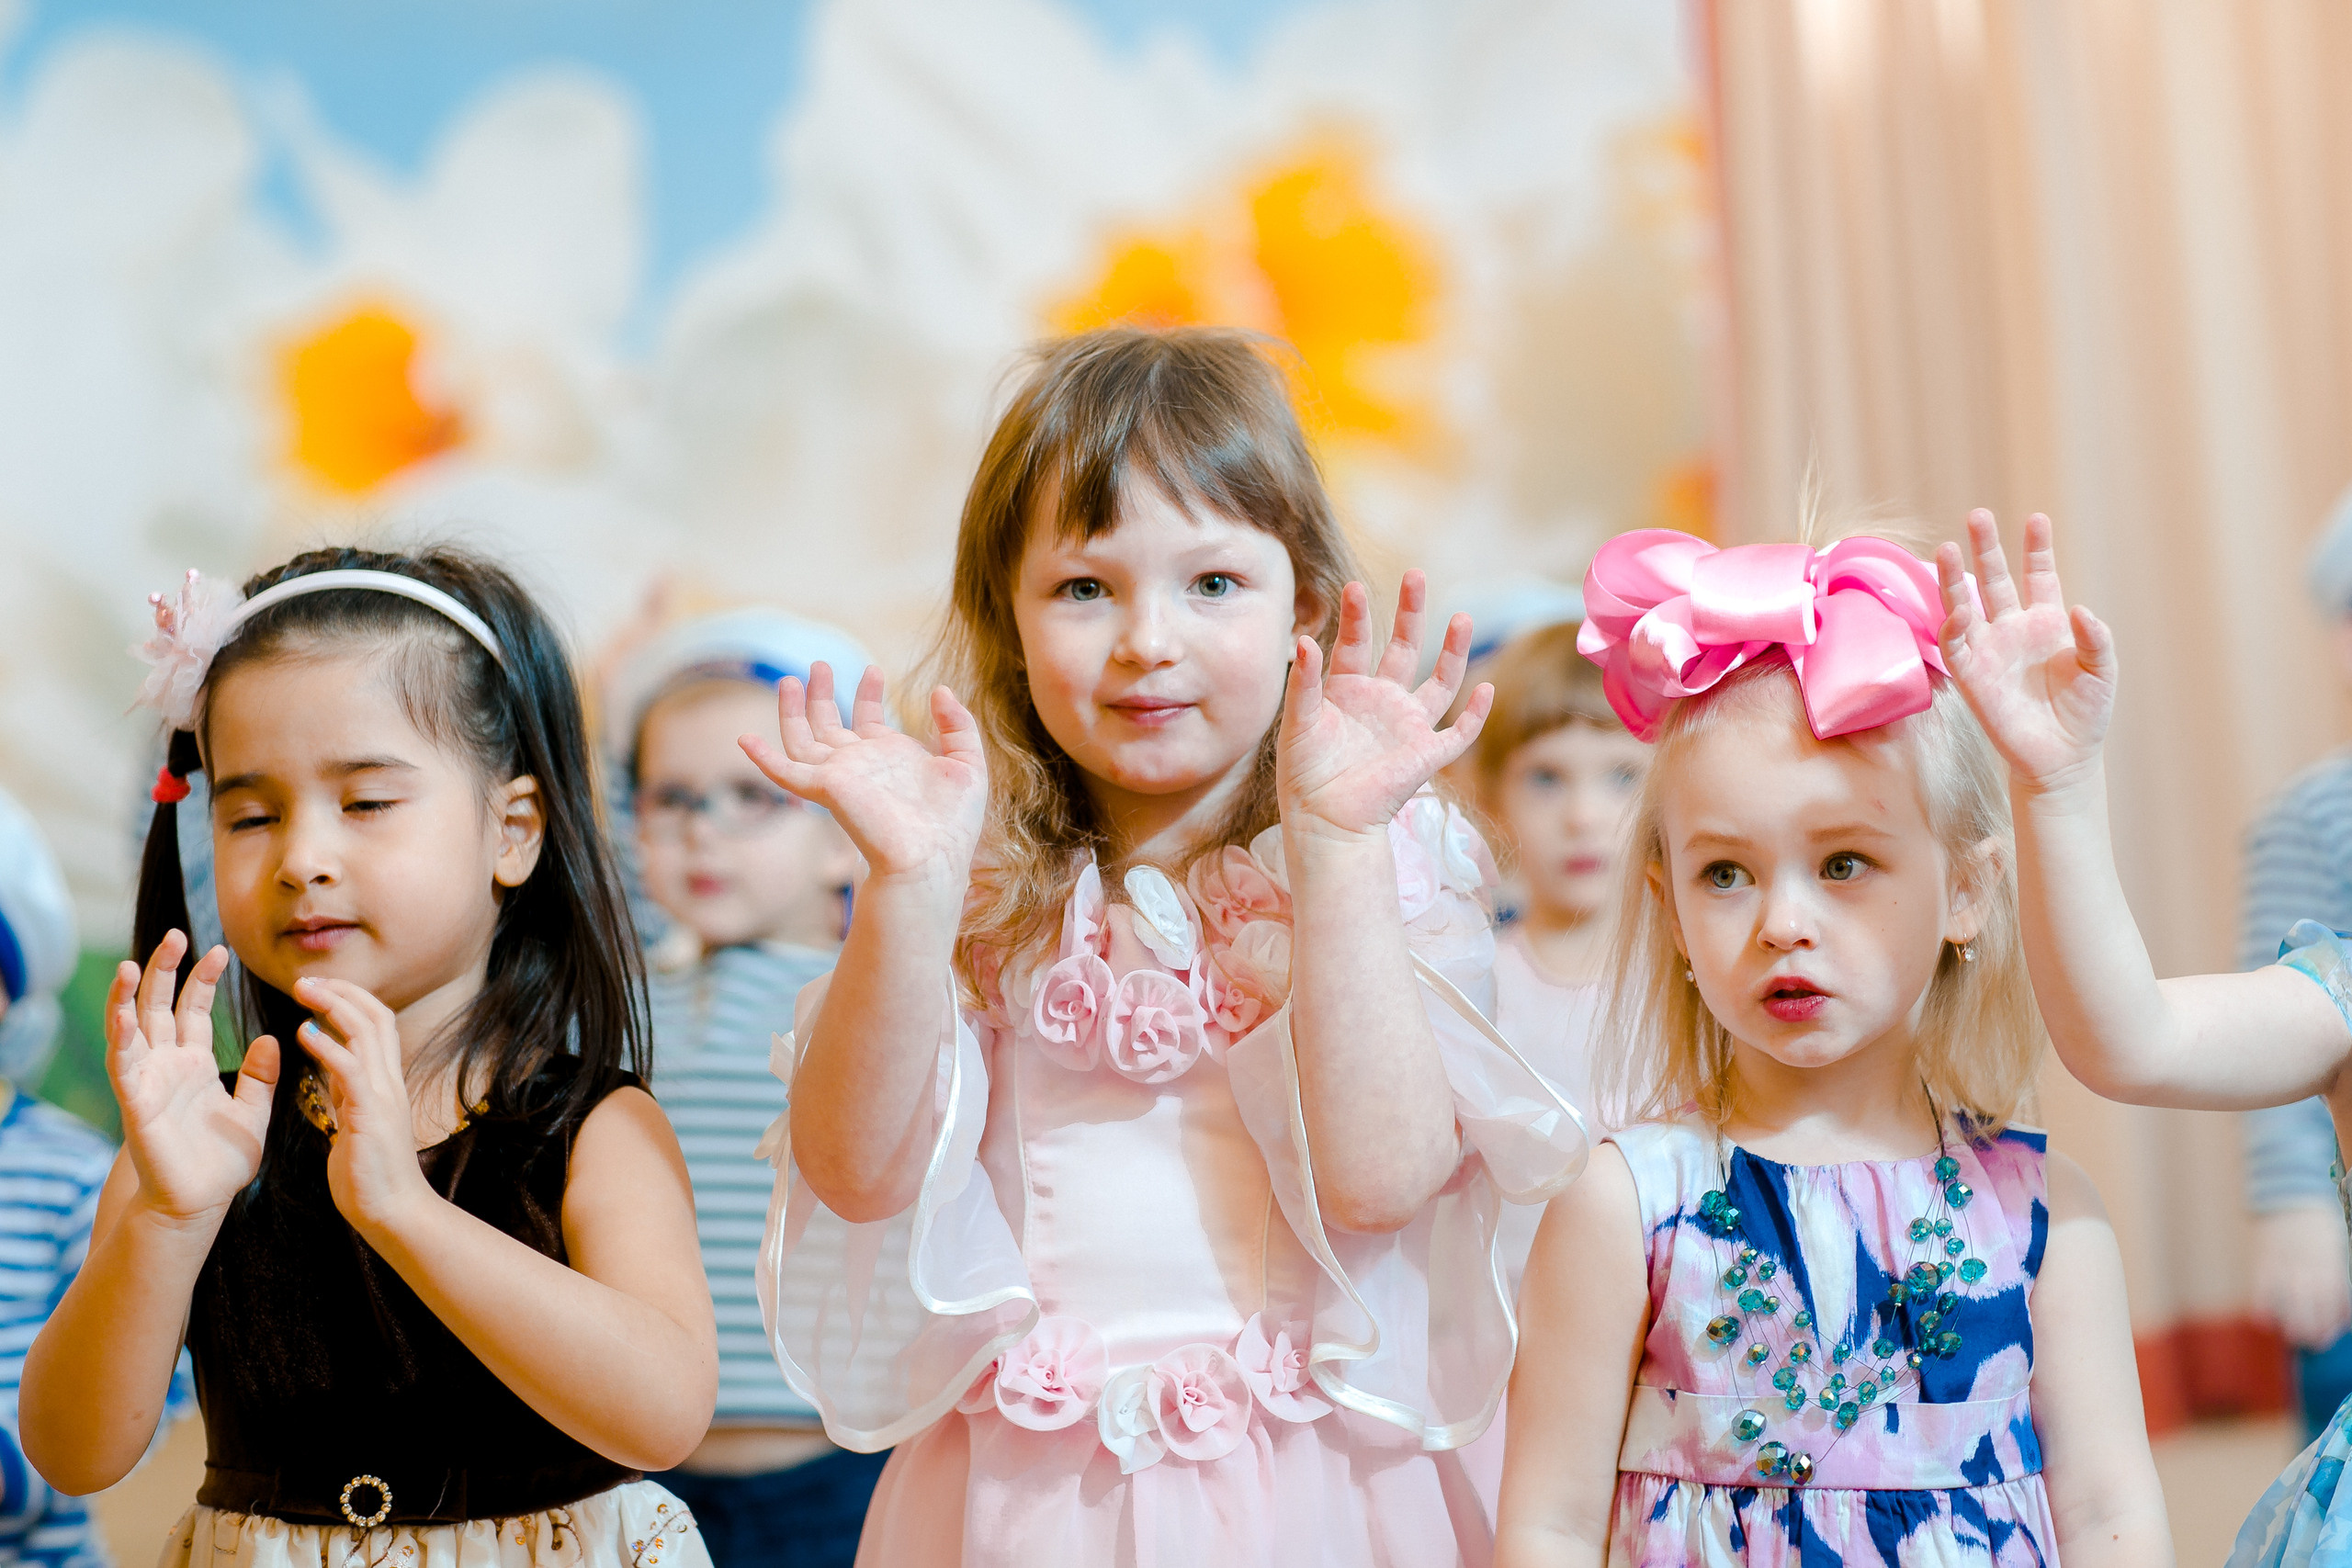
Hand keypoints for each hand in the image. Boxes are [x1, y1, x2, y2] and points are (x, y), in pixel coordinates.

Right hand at [108, 932, 277, 1223]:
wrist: (201, 1203)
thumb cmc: (223, 1161)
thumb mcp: (253, 1111)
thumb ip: (262, 1075)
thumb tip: (271, 1037)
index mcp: (195, 1064)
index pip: (195, 1011)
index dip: (203, 980)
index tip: (221, 950)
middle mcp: (167, 1066)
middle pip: (159, 1007)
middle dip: (164, 970)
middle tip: (176, 934)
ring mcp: (148, 1081)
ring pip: (131, 1029)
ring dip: (128, 997)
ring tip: (132, 964)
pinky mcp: (135, 1103)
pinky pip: (123, 1066)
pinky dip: (120, 1040)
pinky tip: (122, 1016)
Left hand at [291, 976, 436, 1233]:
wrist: (391, 1210)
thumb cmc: (370, 1175)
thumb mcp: (354, 1123)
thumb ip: (346, 1094)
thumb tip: (331, 1072)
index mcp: (385, 1082)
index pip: (378, 1024)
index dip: (350, 1000)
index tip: (318, 990)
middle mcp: (389, 1081)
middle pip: (377, 1016)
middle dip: (342, 992)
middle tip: (306, 980)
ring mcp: (383, 1094)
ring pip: (367, 1032)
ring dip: (333, 1006)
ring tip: (304, 991)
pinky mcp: (370, 1112)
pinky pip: (350, 1069)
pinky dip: (328, 1046)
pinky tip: (303, 1033)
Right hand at [740, 663, 986, 884]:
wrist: (933, 857)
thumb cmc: (953, 823)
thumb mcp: (968, 763)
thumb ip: (958, 725)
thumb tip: (939, 690)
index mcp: (889, 758)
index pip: (868, 719)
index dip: (868, 693)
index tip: (873, 670)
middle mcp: (860, 765)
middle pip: (828, 724)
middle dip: (823, 693)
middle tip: (820, 664)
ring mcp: (839, 776)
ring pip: (802, 739)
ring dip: (792, 710)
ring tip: (790, 679)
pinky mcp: (825, 789)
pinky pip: (786, 772)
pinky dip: (764, 757)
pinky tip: (745, 739)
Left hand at [1277, 572, 1490, 840]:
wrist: (1326, 822)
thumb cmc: (1305, 775)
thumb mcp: (1298, 723)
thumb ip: (1303, 683)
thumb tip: (1304, 640)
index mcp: (1347, 690)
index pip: (1356, 643)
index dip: (1357, 616)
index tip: (1354, 587)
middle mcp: (1382, 701)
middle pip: (1404, 648)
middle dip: (1411, 613)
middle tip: (1416, 575)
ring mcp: (1408, 726)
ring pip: (1440, 681)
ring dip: (1453, 651)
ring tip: (1462, 616)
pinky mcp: (1427, 754)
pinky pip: (1459, 732)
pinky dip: (1475, 713)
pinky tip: (1485, 688)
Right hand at [1935, 510, 2115, 793]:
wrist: (2063, 757)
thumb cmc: (2086, 713)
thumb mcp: (2102, 671)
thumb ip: (2096, 639)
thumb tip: (2081, 611)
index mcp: (2047, 622)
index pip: (2038, 575)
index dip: (2036, 548)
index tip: (2036, 519)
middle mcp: (2013, 629)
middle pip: (1994, 578)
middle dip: (1985, 547)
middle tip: (1977, 515)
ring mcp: (1989, 649)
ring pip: (1965, 603)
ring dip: (1955, 577)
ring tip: (1947, 547)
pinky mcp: (1971, 676)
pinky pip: (1955, 645)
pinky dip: (1954, 626)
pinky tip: (1959, 611)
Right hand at [2250, 1205, 2351, 1350]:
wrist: (2289, 1195)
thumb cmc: (2319, 1227)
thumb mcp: (2338, 1249)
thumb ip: (2339, 1279)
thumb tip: (2342, 1313)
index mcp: (2331, 1265)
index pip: (2336, 1303)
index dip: (2334, 1323)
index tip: (2330, 1333)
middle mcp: (2310, 1268)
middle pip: (2314, 1309)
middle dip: (2314, 1332)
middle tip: (2312, 1341)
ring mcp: (2285, 1265)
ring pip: (2290, 1304)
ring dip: (2292, 1326)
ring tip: (2293, 1336)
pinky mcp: (2263, 1261)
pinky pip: (2262, 1291)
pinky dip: (2263, 1309)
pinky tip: (2266, 1318)